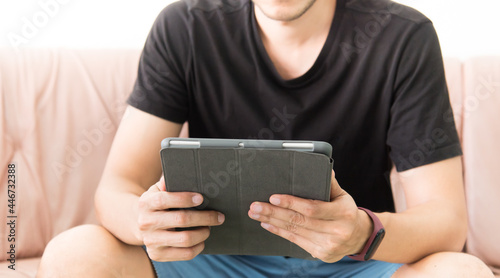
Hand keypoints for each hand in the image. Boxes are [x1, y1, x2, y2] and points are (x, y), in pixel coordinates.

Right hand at [137, 177, 224, 261]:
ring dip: (203, 233)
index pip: (164, 199)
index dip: (184, 198)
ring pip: (185, 239)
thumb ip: (168, 181)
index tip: (201, 198)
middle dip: (204, 217)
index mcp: (146, 203)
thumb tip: (184, 171)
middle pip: (181, 220)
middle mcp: (145, 223)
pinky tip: (202, 240)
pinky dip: (198, 247)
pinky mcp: (157, 255)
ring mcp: (151, 241)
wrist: (136, 223)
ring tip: (209, 227)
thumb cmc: (156, 202)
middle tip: (219, 216)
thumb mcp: (157, 189)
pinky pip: (184, 254)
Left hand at [248, 170, 371, 262]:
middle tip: (255, 206)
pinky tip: (267, 224)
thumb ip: (330, 183)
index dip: (292, 203)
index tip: (274, 197)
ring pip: (294, 231)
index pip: (313, 208)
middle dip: (274, 213)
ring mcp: (328, 244)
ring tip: (256, 214)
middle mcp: (337, 231)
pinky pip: (295, 241)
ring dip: (272, 222)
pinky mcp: (320, 253)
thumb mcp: (342, 196)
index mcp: (343, 213)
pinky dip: (279, 231)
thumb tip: (324, 167)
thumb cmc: (346, 212)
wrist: (359, 237)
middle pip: (299, 221)